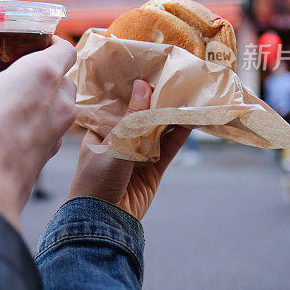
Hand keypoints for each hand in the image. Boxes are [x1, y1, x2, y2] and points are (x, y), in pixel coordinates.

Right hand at [0, 37, 76, 228]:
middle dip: (45, 72)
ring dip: (42, 99)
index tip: (34, 42)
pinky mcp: (49, 154)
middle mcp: (59, 101)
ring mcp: (57, 131)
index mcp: (42, 74)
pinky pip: (50, 130)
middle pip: (64, 77)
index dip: (52, 42)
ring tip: (11, 99)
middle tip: (17, 70)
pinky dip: (36, 124)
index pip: (66, 48)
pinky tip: (8, 127)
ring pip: (59, 105)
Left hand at [68, 80, 189, 219]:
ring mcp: (137, 154)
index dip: (133, 88)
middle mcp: (119, 139)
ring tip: (188, 95)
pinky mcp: (153, 170)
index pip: (118, 103)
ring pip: (157, 130)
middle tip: (175, 78)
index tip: (149, 68)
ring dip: (171, 116)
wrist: (103, 220)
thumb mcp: (115, 143)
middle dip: (156, 100)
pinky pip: (168, 148)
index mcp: (101, 130)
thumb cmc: (97, 178)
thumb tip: (144, 84)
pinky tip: (192, 120)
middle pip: (141, 115)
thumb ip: (133, 116)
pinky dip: (180, 135)